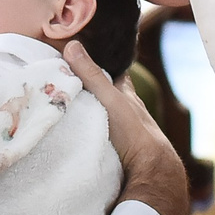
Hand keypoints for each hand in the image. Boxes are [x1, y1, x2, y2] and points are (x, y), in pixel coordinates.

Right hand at [64, 42, 189, 214]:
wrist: (149, 170)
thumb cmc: (134, 130)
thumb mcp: (110, 98)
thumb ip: (92, 75)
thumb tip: (73, 44)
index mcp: (127, 95)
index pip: (116, 73)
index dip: (103, 63)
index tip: (85, 55)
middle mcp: (127, 111)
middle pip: (108, 94)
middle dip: (92, 88)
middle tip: (67, 80)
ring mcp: (122, 131)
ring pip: (104, 115)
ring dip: (88, 111)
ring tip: (65, 105)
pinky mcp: (116, 149)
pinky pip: (99, 134)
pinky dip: (88, 130)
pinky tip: (76, 131)